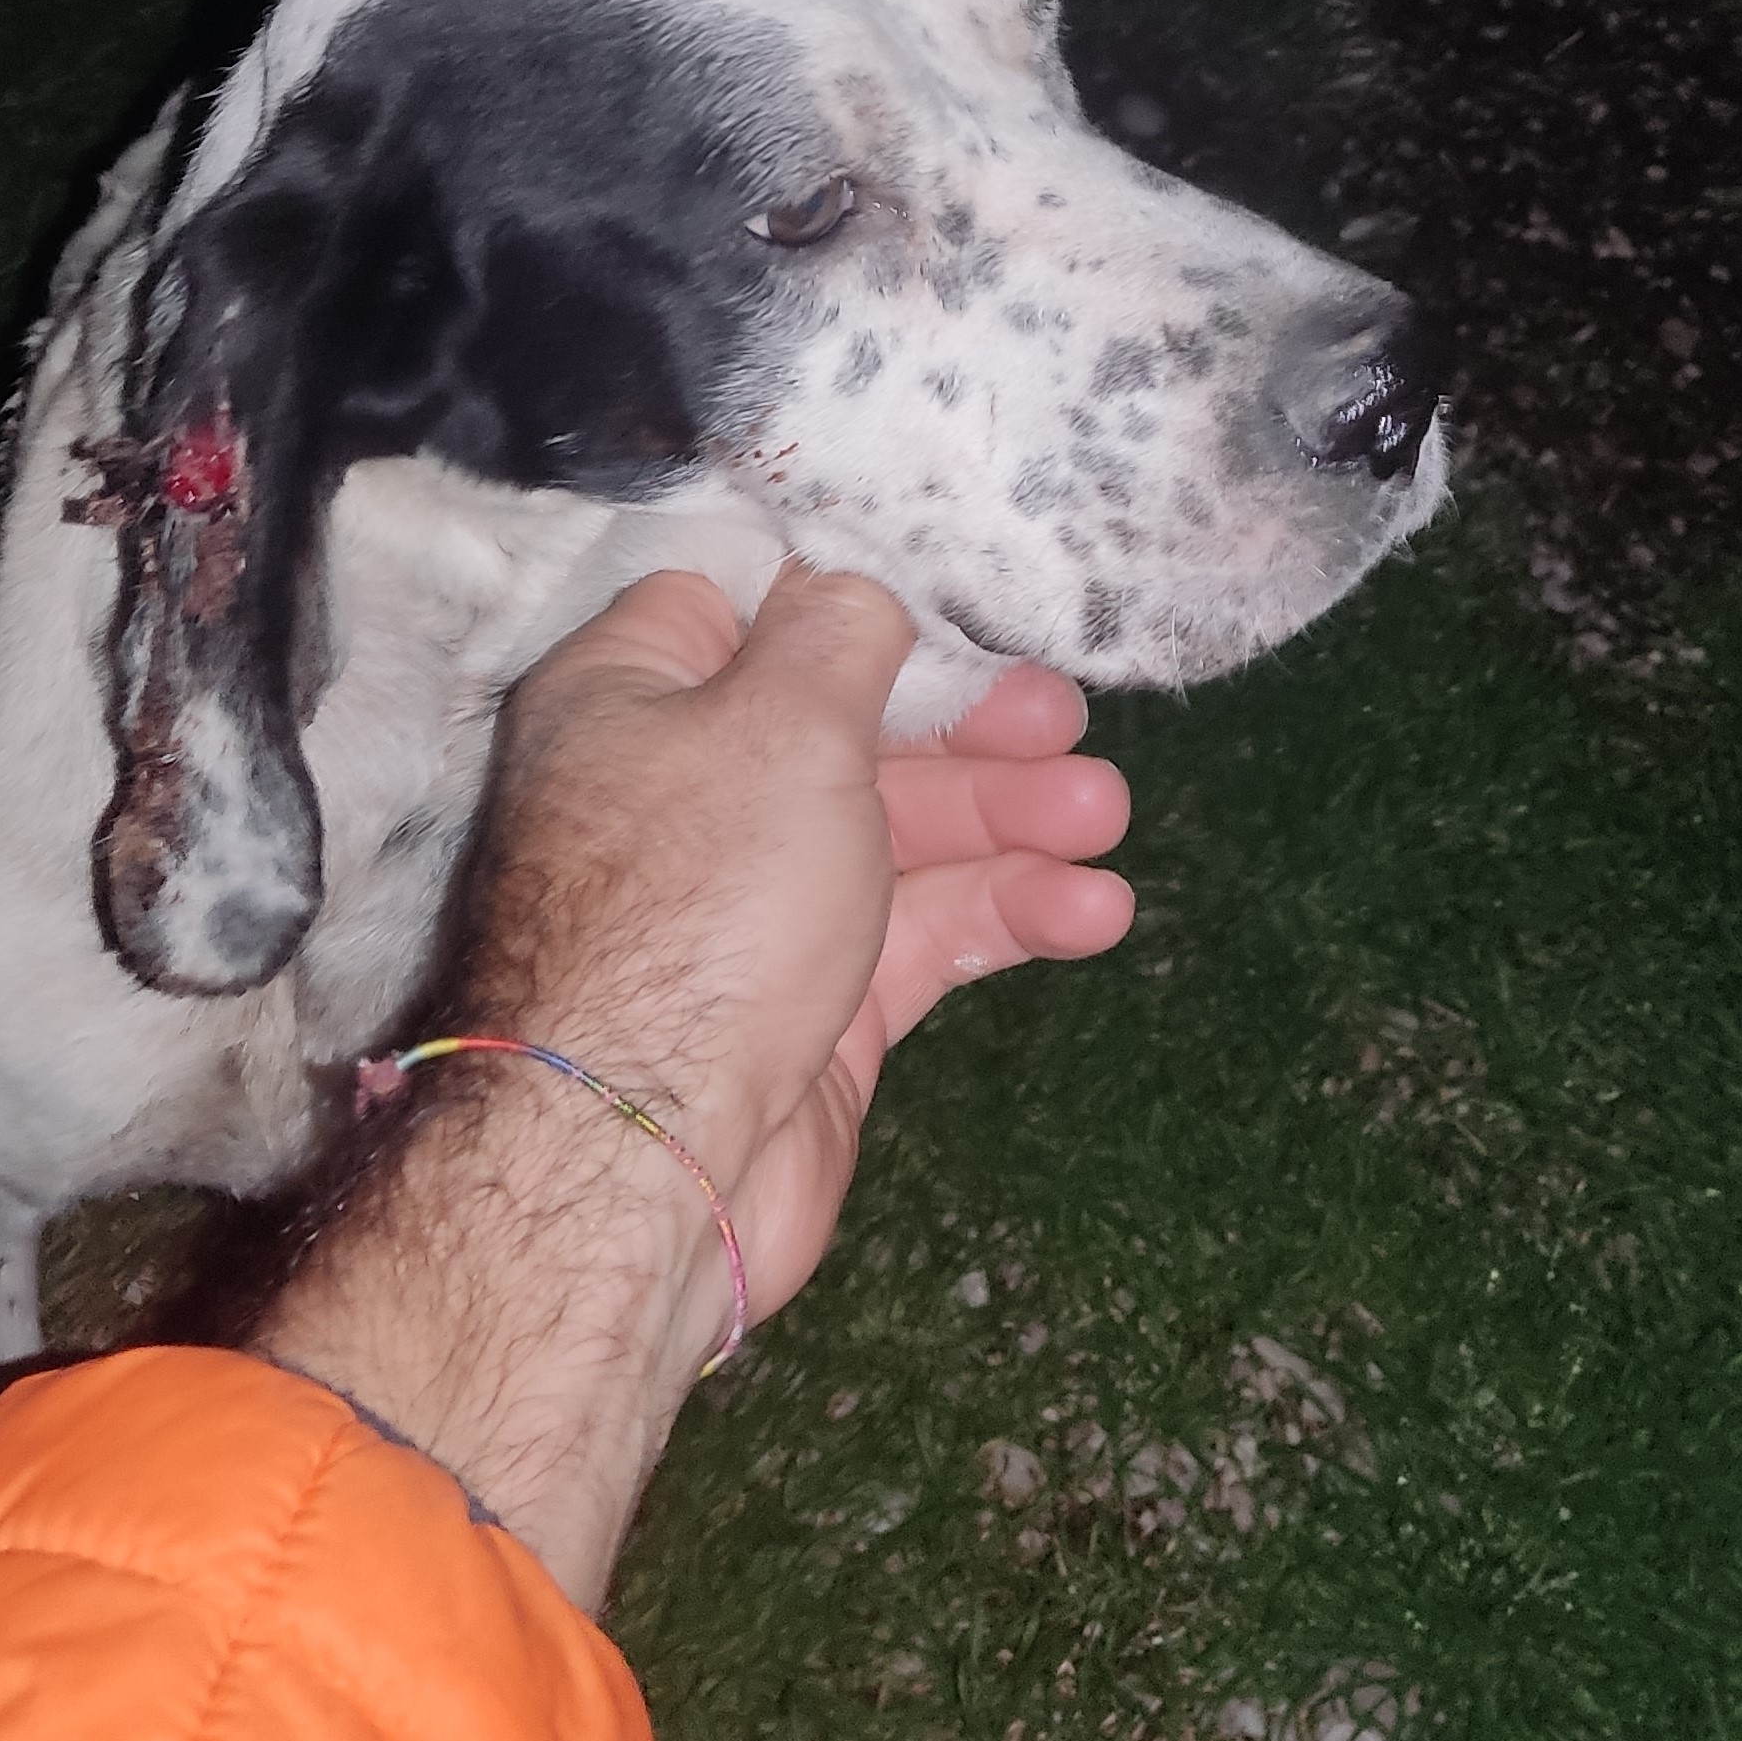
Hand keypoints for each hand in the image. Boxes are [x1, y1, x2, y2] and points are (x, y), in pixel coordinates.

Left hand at [252, 565, 1132, 1604]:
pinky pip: (918, 933)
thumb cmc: (699, 896)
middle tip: (1064, 722)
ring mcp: (748, 906)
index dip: (854, 599)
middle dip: (967, 722)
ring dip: (1007, 817)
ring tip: (1106, 818)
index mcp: (634, 695)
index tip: (962, 599)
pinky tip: (1093, 910)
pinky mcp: (810, 1007)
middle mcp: (684, 790)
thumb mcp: (781, 719)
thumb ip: (839, 631)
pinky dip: (1002, 913)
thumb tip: (854, 583)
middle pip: (846, 723)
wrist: (643, 1157)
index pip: (747, 606)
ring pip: (897, 831)